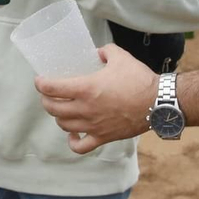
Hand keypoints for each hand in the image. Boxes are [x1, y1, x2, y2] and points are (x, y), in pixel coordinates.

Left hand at [35, 44, 150, 152]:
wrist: (159, 103)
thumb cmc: (139, 79)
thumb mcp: (120, 57)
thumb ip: (105, 52)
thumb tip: (98, 53)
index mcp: (86, 89)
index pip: (52, 89)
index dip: (41, 84)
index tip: (40, 81)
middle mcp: (86, 109)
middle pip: (53, 109)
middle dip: (46, 100)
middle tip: (49, 95)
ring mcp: (93, 125)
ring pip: (63, 125)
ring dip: (58, 117)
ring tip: (61, 110)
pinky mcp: (104, 137)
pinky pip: (81, 146)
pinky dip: (73, 141)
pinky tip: (73, 134)